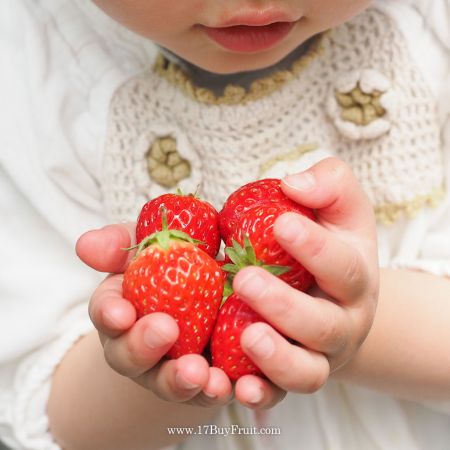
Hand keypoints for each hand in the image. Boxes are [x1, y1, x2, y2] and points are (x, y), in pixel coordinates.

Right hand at [76, 224, 234, 407]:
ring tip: (198, 373)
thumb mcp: (151, 246)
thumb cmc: (176, 263)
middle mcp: (142, 346)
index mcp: (125, 308)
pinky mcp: (207, 380)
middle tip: (164, 331)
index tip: (120, 313)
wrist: (219, 289)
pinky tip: (230, 385)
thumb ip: (122, 244)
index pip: (107, 311)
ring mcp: (172, 368)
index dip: (110, 313)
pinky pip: (210, 392)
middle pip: (130, 356)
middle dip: (142, 347)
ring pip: (169, 383)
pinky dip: (217, 391)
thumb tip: (87, 244)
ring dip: (180, 381)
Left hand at [231, 157, 378, 401]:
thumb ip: (327, 183)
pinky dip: (259, 395)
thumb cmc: (329, 242)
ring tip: (246, 336)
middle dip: (285, 306)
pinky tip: (235, 387)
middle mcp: (342, 325)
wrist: (330, 294)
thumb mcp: (337, 206)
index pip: (342, 267)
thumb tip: (293, 185)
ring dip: (276, 359)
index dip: (315, 248)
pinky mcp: (288, 377)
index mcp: (355, 280)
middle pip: (322, 326)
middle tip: (244, 279)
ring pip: (306, 372)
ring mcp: (318, 357)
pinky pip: (276, 396)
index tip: (280, 223)